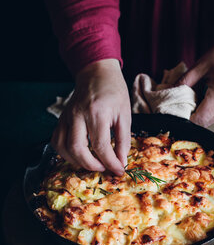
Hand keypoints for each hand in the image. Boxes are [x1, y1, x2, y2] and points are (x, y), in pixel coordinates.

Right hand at [51, 59, 130, 175]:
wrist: (96, 73)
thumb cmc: (114, 92)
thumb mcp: (125, 115)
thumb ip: (123, 140)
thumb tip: (120, 162)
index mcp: (97, 112)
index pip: (101, 146)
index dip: (110, 163)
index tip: (119, 171)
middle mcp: (78, 115)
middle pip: (77, 149)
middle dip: (91, 165)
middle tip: (104, 168)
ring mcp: (66, 117)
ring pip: (63, 147)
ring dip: (77, 162)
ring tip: (92, 163)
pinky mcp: (61, 119)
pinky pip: (57, 141)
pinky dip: (66, 153)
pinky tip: (79, 155)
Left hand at [177, 40, 213, 126]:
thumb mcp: (201, 65)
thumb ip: (184, 81)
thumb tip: (170, 90)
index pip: (201, 119)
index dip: (188, 120)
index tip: (180, 113)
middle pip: (207, 122)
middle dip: (194, 118)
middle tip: (185, 106)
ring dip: (203, 113)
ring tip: (196, 99)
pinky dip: (211, 108)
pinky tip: (207, 96)